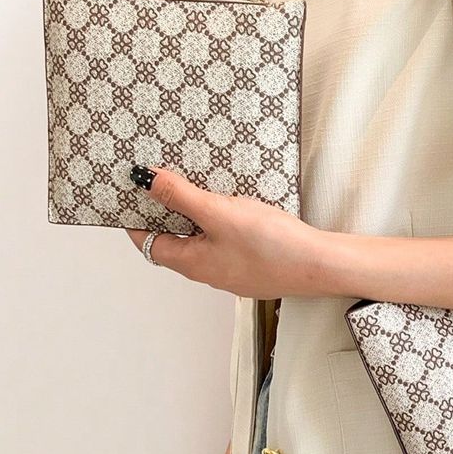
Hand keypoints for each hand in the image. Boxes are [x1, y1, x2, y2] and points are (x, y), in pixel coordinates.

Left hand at [124, 165, 325, 296]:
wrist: (321, 266)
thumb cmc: (273, 246)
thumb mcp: (220, 213)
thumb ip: (181, 196)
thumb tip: (145, 181)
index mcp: (193, 263)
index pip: (149, 243)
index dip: (137, 219)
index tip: (131, 195)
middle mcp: (209, 272)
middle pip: (176, 242)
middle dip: (168, 214)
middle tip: (165, 184)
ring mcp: (233, 271)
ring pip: (203, 241)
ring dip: (196, 218)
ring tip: (199, 189)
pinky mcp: (255, 265)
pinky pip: (228, 243)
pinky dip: (222, 224)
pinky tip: (236, 208)